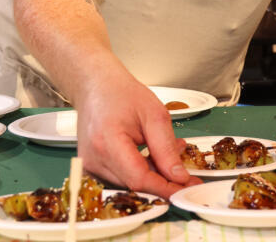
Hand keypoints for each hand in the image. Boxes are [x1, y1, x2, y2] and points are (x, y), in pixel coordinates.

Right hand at [74, 67, 196, 198]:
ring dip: (152, 174)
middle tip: (186, 171)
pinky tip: (151, 155)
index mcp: (108, 141)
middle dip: (162, 180)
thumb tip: (178, 177)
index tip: (185, 188)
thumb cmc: (122, 94)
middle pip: (134, 184)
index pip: (138, 178)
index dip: (164, 187)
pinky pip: (120, 177)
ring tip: (168, 151)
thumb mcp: (154, 115)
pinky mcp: (91, 166)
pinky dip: (139, 170)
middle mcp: (94, 158)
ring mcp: (89, 164)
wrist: (96, 86)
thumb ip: (166, 149)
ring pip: (129, 182)